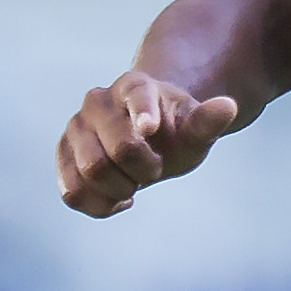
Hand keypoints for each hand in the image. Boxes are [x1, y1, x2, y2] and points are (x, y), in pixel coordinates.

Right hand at [57, 69, 245, 216]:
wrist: (145, 141)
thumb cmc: (172, 134)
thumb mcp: (194, 130)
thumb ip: (207, 122)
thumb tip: (228, 107)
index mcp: (134, 85)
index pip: (137, 95)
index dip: (143, 113)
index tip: (151, 129)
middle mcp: (97, 100)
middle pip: (119, 150)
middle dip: (144, 170)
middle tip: (155, 167)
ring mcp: (75, 127)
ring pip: (90, 173)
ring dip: (121, 188)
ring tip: (134, 180)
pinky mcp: (62, 155)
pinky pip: (73, 193)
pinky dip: (99, 205)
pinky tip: (116, 198)